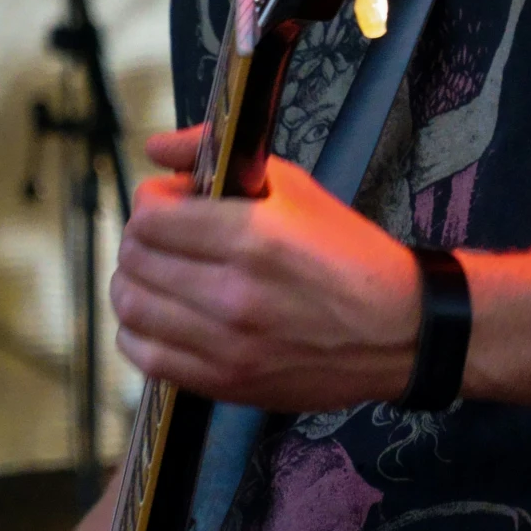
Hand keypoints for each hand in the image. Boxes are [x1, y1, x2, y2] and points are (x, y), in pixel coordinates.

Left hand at [110, 128, 422, 411]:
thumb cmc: (349, 254)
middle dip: (140, 239)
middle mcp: (233, 293)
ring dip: (133, 284)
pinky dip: (138, 333)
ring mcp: (226, 344)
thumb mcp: (294, 187)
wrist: (398, 330)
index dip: (151, 202)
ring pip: (132, 309)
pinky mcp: (225, 382)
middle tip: (163, 236)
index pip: (150, 217)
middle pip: (134, 260)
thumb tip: (156, 148)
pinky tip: (160, 317)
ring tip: (157, 275)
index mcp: (252, 237)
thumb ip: (216, 157)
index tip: (168, 203)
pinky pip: (146, 357)